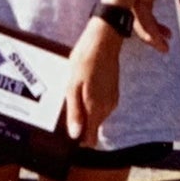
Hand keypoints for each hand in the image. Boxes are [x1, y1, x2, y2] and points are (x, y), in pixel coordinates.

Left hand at [65, 20, 121, 146]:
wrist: (104, 40)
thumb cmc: (85, 60)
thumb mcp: (73, 86)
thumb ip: (75, 112)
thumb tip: (75, 136)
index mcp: (97, 109)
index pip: (91, 139)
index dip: (79, 140)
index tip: (67, 132)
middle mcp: (107, 108)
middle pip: (92, 128)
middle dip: (80, 123)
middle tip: (65, 107)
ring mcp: (112, 99)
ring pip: (96, 116)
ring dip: (85, 110)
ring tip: (73, 93)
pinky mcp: (113, 92)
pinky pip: (100, 105)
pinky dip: (91, 102)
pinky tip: (83, 88)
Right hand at [132, 0, 179, 52]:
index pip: (141, 16)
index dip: (151, 34)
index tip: (165, 46)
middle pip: (133, 16)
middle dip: (149, 32)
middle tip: (166, 42)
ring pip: (132, 7)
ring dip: (148, 21)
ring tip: (167, 31)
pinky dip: (146, 9)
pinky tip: (161, 11)